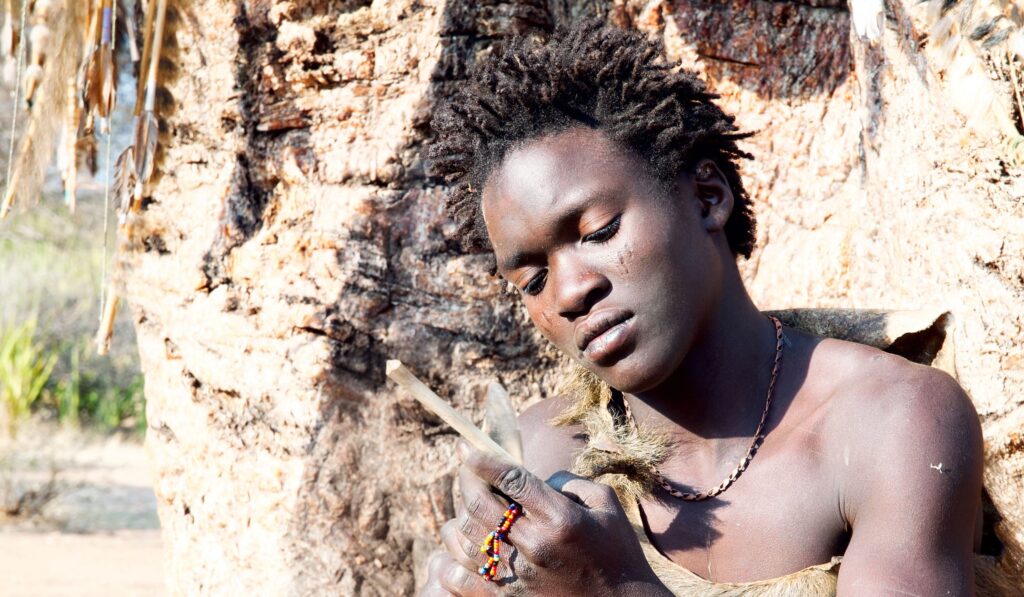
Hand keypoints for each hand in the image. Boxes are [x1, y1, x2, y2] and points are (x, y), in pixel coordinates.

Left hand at [432, 441, 670, 595]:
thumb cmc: (617, 552)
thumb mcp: (606, 505)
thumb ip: (569, 482)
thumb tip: (535, 478)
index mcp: (560, 519)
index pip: (510, 480)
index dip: (485, 461)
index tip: (473, 452)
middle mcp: (535, 545)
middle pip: (480, 504)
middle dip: (467, 480)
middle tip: (466, 471)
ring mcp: (519, 576)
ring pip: (466, 538)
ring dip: (459, 517)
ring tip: (466, 508)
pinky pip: (462, 578)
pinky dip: (450, 560)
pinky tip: (455, 546)